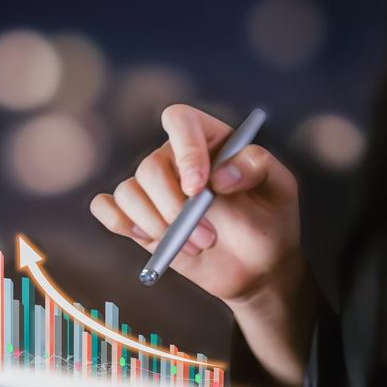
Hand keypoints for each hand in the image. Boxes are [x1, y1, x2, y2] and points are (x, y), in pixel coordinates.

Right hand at [91, 103, 313, 386]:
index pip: (179, 120)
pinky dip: (117, 221)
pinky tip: (147, 237)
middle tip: (209, 238)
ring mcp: (155, 189)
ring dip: (158, 226)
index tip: (199, 188)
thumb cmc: (271, 219)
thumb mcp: (281, 188)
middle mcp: (175, 159)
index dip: (184, 150)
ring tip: (196, 246)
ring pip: (128, 192)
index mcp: (208, 139)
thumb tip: (220, 175)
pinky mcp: (139, 218)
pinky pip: (106, 207)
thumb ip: (257, 167)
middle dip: (176, 209)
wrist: (259, 266)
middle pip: (150, 167)